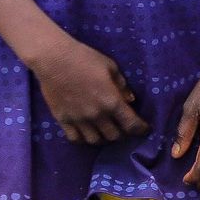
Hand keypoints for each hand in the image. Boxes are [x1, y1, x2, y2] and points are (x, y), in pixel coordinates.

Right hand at [28, 33, 147, 145]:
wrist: (54, 60)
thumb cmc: (86, 59)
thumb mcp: (111, 68)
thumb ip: (122, 86)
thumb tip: (130, 100)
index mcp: (111, 101)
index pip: (131, 124)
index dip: (141, 129)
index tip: (145, 129)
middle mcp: (96, 115)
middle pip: (114, 136)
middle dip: (123, 133)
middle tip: (124, 127)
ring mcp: (78, 120)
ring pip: (95, 141)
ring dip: (104, 138)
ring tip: (106, 131)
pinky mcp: (62, 120)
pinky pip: (75, 139)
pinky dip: (84, 139)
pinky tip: (88, 132)